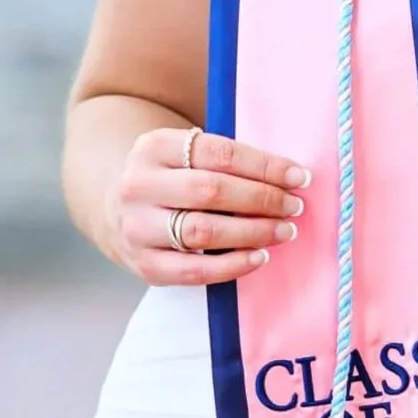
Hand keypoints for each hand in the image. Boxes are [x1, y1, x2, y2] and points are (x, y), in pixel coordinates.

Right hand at [113, 127, 310, 284]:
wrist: (118, 210)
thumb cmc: (172, 178)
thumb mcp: (186, 154)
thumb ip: (226, 160)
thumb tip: (290, 175)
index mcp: (155, 146)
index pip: (219, 153)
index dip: (264, 165)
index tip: (299, 176)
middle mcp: (139, 185)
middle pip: (212, 191)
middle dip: (262, 199)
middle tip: (294, 206)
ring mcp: (137, 227)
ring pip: (203, 231)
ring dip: (253, 232)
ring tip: (284, 231)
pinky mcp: (143, 264)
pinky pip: (194, 270)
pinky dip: (232, 265)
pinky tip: (259, 257)